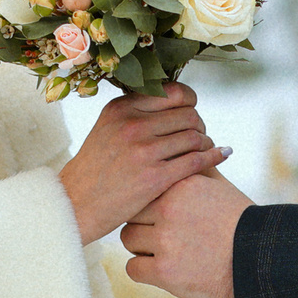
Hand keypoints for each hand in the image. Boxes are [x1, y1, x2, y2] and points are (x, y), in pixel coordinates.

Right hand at [58, 83, 229, 243]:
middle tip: (198, 136)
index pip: (174, 92)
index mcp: (121, 108)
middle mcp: (132, 125)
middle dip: (199, 125)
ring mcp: (144, 151)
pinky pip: (197, 160)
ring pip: (196, 137)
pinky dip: (214, 156)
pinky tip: (221, 155)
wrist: (75, 205)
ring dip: (206, 143)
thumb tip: (173, 101)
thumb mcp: (107, 128)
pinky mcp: (155, 178)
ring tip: (205, 149)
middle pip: (189, 115)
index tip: (191, 111)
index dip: (190, 102)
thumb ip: (136, 113)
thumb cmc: (94, 170)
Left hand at [122, 171, 251, 297]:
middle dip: (143, 222)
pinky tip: (164, 271)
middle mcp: (171, 208)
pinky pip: (132, 268)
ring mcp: (165, 240)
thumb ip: (201, 168)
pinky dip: (145, 271)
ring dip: (142, 247)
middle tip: (162, 234)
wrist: (261, 265)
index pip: (146, 185)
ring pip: (128, 238)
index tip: (160, 213)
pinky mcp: (164, 271)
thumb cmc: (242, 225)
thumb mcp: (222, 189)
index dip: (151, 201)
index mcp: (183, 183)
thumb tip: (190, 150)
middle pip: (133, 211)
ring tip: (166, 252)